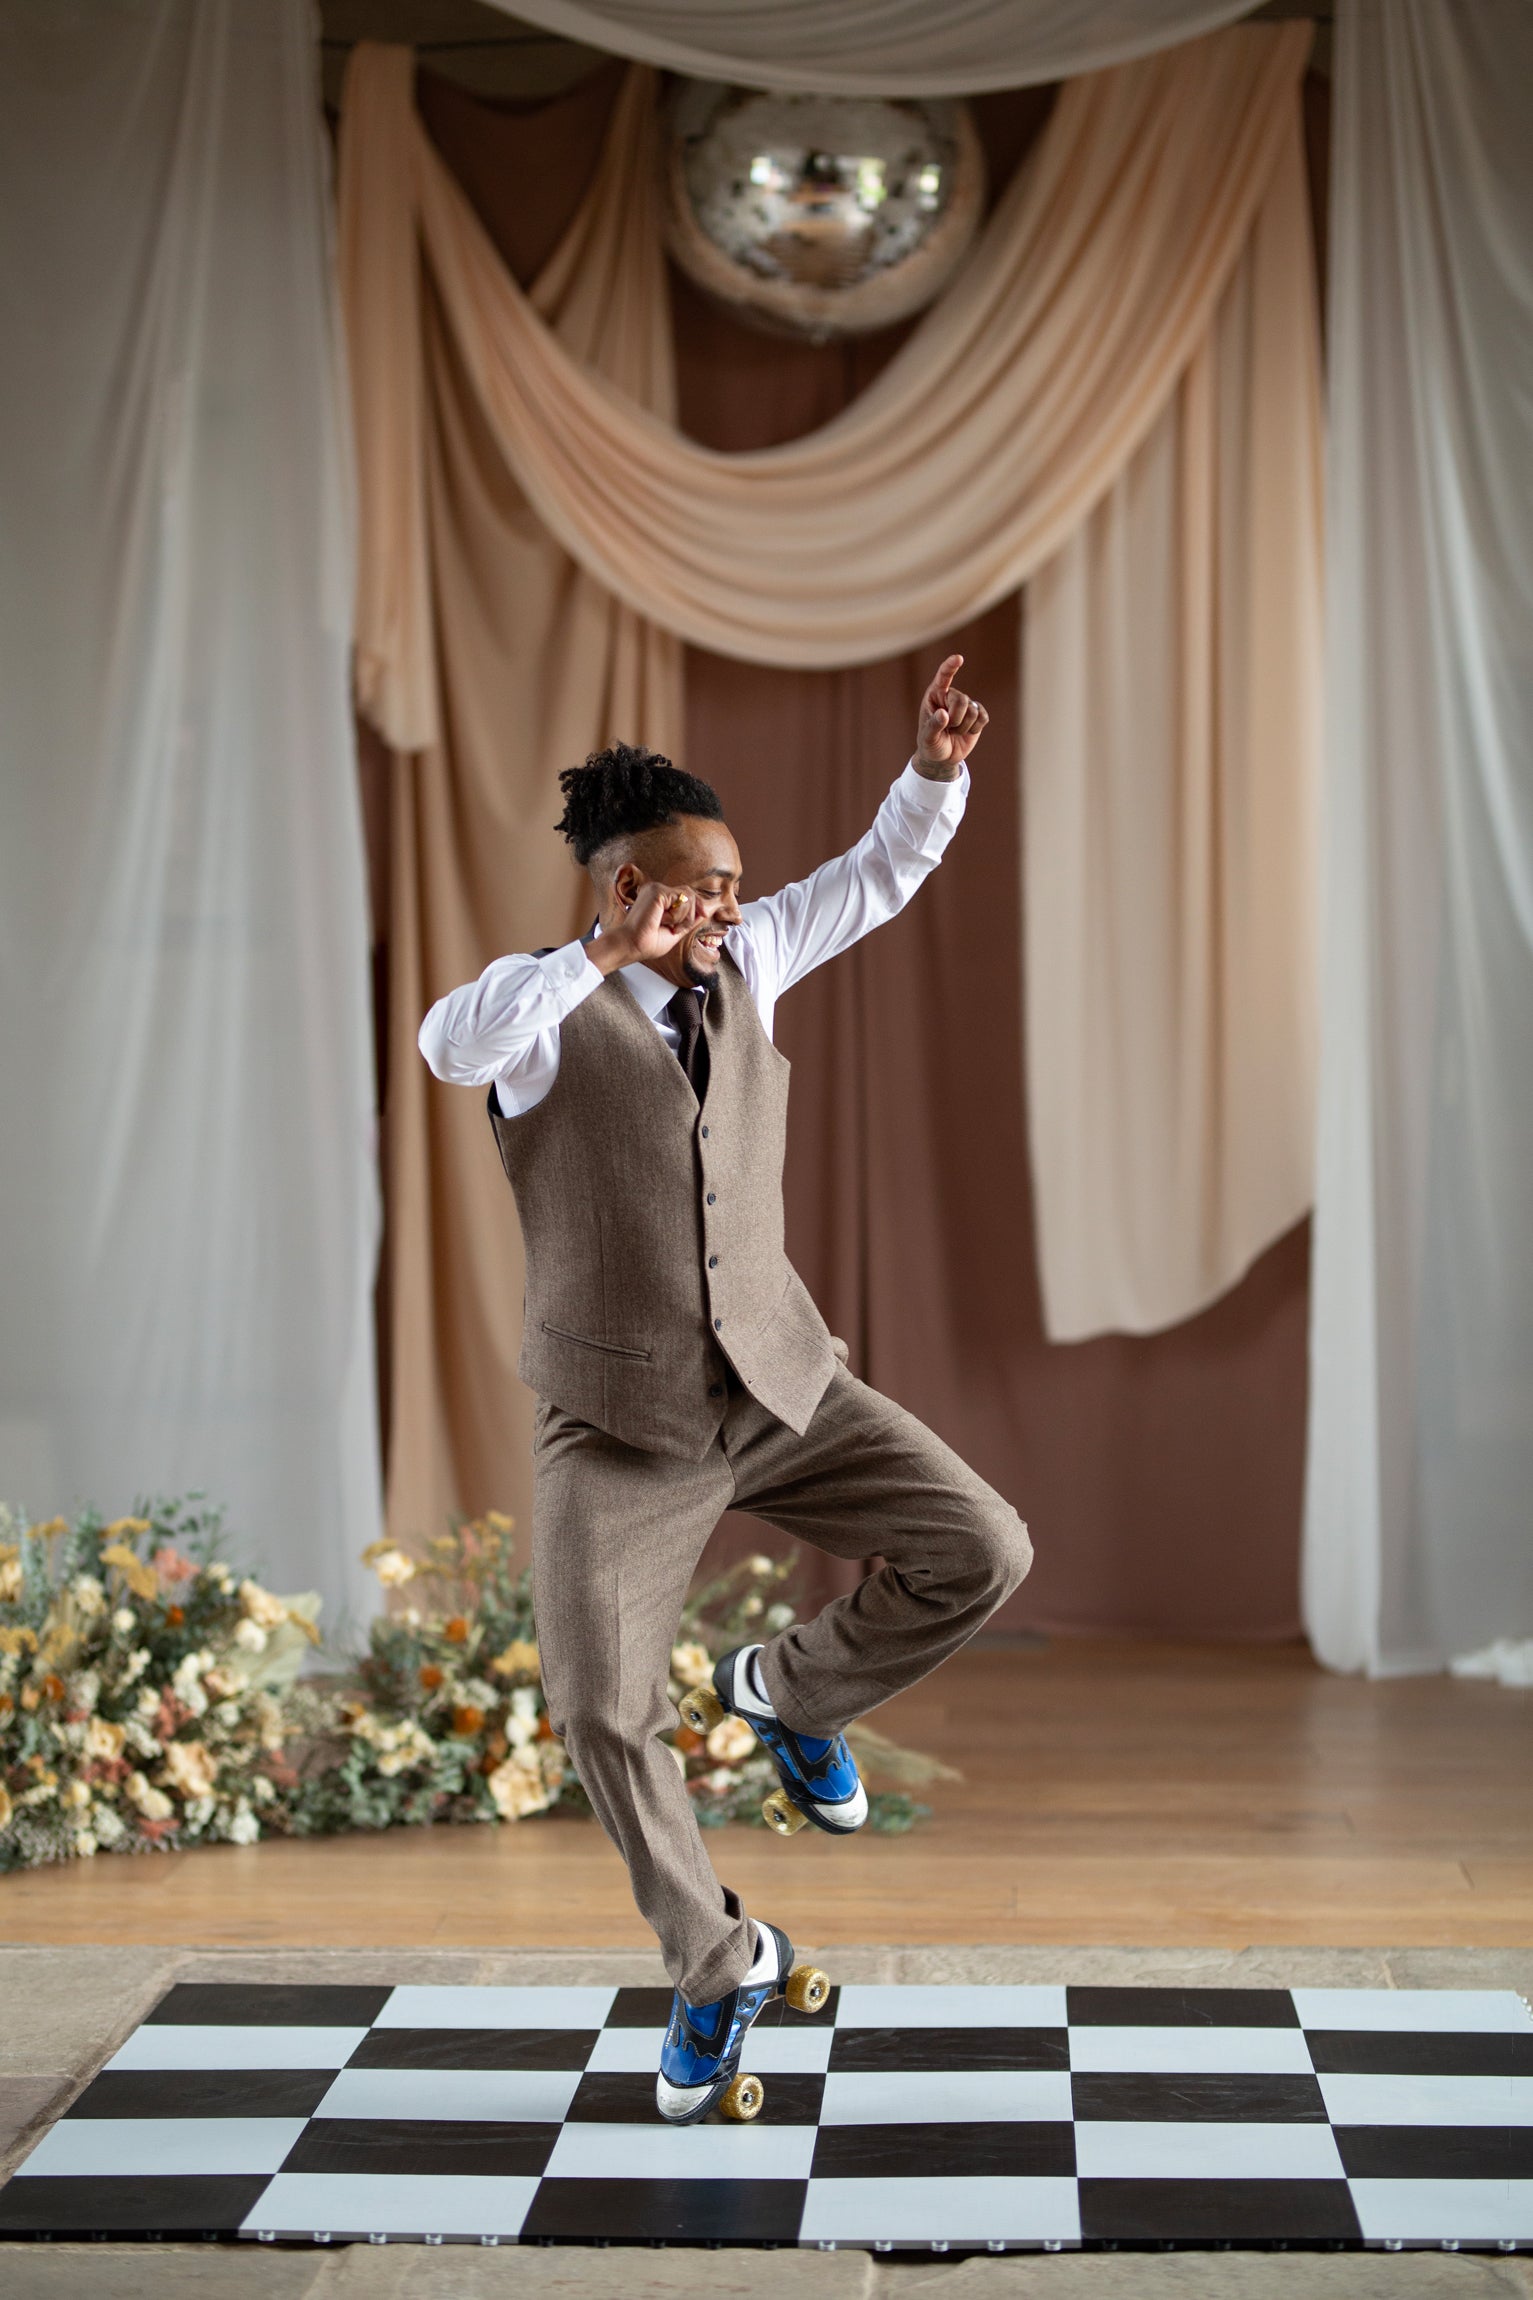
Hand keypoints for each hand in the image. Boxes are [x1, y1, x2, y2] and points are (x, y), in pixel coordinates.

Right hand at [591, 878, 696, 973]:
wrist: (631, 946)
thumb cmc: (647, 942)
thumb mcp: (675, 931)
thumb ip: (689, 920)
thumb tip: (705, 911)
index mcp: (658, 898)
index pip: (685, 894)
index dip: (696, 905)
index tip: (699, 917)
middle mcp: (656, 890)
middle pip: (689, 893)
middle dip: (690, 914)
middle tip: (676, 929)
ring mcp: (656, 889)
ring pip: (688, 896)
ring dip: (684, 917)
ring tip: (668, 926)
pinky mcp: (657, 891)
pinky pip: (682, 899)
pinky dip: (678, 915)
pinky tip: (662, 921)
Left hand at [916, 654, 987, 778]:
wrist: (942, 758)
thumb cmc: (930, 745)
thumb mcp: (927, 738)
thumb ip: (933, 726)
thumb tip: (944, 714)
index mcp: (935, 695)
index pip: (943, 677)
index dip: (950, 667)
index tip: (959, 658)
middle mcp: (950, 696)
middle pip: (962, 700)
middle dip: (956, 719)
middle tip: (948, 729)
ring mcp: (966, 705)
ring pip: (973, 711)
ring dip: (963, 727)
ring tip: (954, 732)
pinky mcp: (978, 715)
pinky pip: (983, 718)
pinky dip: (975, 729)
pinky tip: (966, 732)